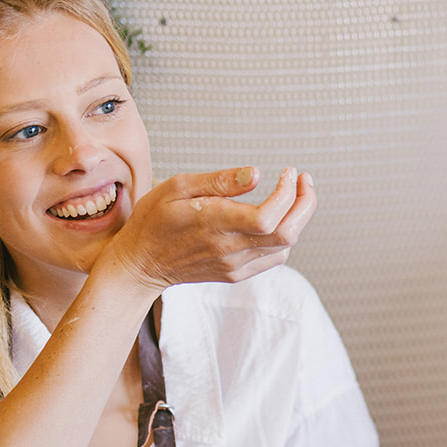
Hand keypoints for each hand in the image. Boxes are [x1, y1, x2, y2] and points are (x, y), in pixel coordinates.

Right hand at [105, 165, 315, 290]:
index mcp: (215, 223)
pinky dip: (285, 237)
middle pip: (287, 233)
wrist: (141, 263)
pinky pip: (273, 258)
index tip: (289, 173)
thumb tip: (256, 174)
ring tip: (294, 195)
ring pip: (285, 246)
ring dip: (297, 219)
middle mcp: (229, 248)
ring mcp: (234, 265)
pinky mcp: (236, 274)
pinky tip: (278, 219)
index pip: (268, 216)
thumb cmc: (154, 220)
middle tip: (304, 180)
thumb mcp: (178, 186)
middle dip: (305, 204)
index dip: (288, 193)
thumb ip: (219, 181)